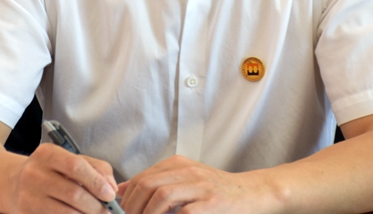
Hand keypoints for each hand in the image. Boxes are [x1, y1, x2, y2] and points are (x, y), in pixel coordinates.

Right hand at [10, 142, 117, 213]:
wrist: (13, 183)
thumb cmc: (51, 171)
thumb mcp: (70, 160)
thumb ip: (96, 168)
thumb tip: (112, 187)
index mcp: (48, 153)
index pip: (76, 166)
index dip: (96, 182)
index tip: (110, 195)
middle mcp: (34, 173)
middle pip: (73, 193)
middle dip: (95, 206)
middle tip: (107, 212)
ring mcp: (28, 196)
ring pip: (65, 212)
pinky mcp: (26, 213)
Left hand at [119, 155, 268, 213]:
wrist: (251, 192)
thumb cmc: (215, 190)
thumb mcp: (185, 180)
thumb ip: (157, 183)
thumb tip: (122, 191)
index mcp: (178, 164)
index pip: (142, 178)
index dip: (127, 199)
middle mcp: (188, 171)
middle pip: (148, 185)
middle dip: (133, 207)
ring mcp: (200, 186)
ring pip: (162, 195)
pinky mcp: (211, 203)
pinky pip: (184, 212)